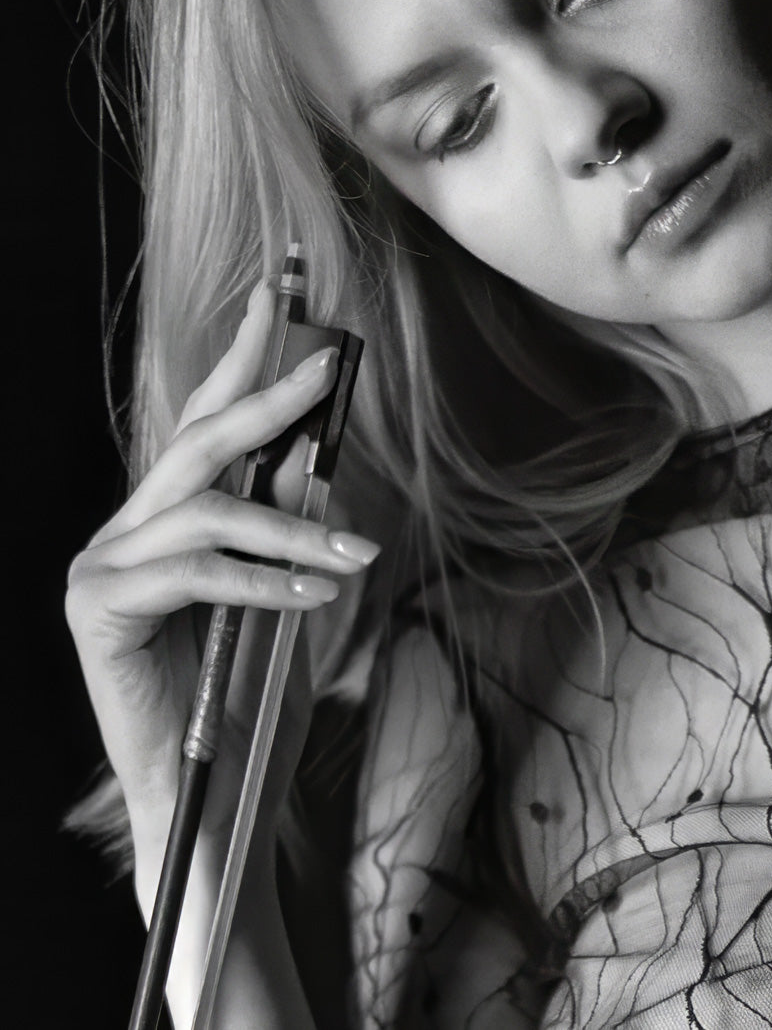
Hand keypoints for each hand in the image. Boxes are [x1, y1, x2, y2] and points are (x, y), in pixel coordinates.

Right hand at [65, 280, 379, 881]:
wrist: (214, 798)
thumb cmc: (253, 697)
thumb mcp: (290, 593)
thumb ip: (295, 527)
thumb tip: (320, 456)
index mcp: (172, 518)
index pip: (205, 418)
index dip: (241, 353)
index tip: (279, 292)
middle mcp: (130, 529)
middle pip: (199, 442)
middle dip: (265, 395)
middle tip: (327, 366)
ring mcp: (104, 566)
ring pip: (207, 511)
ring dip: (292, 531)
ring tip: (355, 560)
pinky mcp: (97, 609)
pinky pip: (193, 572)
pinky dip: (261, 581)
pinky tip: (314, 597)